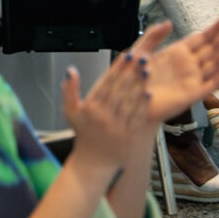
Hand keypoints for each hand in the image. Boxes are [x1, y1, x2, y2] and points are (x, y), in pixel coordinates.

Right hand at [64, 46, 153, 173]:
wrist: (94, 162)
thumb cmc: (83, 134)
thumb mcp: (70, 112)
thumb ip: (69, 90)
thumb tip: (70, 70)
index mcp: (90, 108)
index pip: (106, 83)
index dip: (117, 68)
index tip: (126, 55)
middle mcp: (104, 116)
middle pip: (120, 89)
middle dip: (132, 71)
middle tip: (142, 57)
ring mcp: (118, 125)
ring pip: (130, 100)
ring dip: (140, 84)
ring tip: (147, 70)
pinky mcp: (129, 134)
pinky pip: (137, 116)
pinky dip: (143, 103)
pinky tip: (149, 92)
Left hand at [138, 17, 218, 120]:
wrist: (131, 100)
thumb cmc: (135, 78)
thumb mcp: (141, 51)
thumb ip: (153, 36)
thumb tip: (168, 23)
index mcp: (177, 53)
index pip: (200, 39)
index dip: (212, 30)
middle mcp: (188, 65)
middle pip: (210, 49)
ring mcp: (192, 79)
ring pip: (214, 64)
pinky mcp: (194, 94)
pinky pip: (211, 84)